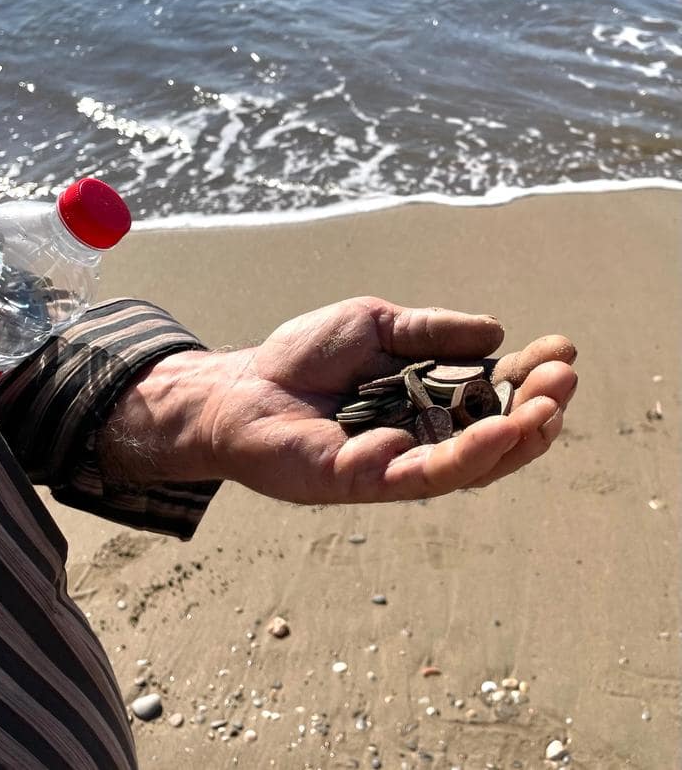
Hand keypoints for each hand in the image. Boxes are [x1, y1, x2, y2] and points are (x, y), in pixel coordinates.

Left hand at [104, 297, 576, 504]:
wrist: (242, 385)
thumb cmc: (304, 355)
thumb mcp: (377, 325)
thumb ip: (432, 332)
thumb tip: (497, 332)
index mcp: (427, 399)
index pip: (492, 393)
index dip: (529, 376)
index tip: (563, 350)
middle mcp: (421, 436)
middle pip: (492, 435)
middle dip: (535, 410)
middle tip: (565, 380)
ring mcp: (395, 464)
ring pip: (467, 465)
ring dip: (511, 440)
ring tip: (545, 411)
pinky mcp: (363, 482)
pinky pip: (417, 475)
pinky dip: (457, 456)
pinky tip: (493, 430)